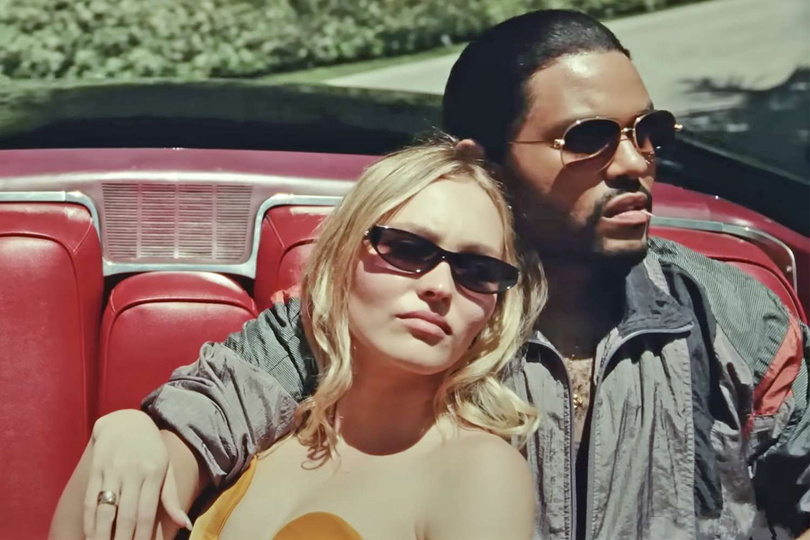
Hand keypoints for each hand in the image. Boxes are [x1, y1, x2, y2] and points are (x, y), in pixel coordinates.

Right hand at [83, 409, 191, 539]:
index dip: (142, 537)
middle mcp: (133, 472)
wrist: (126, 421)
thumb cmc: (151, 450)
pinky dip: (89, 520)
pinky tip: (90, 535)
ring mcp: (112, 470)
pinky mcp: (96, 469)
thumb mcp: (166, 468)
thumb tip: (185, 525)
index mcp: (154, 473)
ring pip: (105, 510)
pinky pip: (89, 499)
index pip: (147, 513)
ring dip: (101, 535)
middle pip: (126, 515)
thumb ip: (171, 498)